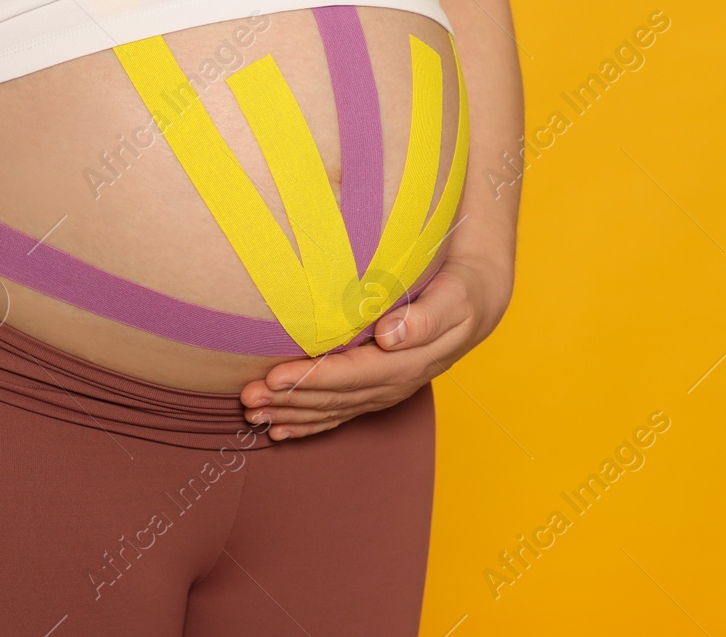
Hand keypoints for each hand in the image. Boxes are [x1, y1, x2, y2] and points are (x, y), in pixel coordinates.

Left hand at [238, 256, 512, 439]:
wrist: (476, 304)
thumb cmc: (461, 293)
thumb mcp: (453, 298)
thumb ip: (425, 318)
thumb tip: (391, 336)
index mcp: (409, 363)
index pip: (353, 375)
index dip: (313, 379)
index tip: (276, 377)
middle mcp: (394, 384)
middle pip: (335, 398)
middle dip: (290, 401)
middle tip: (248, 398)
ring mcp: (384, 391)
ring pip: (332, 410)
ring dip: (291, 414)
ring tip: (251, 414)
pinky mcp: (377, 390)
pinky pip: (339, 414)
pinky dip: (308, 425)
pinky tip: (279, 432)